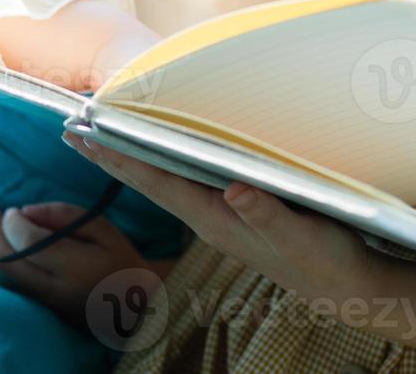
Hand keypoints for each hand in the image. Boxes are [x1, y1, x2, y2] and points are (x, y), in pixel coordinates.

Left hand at [0, 199, 175, 327]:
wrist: (132, 302)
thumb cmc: (119, 257)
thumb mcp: (102, 227)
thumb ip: (63, 215)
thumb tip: (23, 212)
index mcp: (76, 268)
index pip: (30, 243)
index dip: (14, 222)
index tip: (13, 208)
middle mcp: (53, 289)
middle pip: (5, 263)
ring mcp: (40, 303)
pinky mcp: (33, 307)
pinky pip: (1, 284)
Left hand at [62, 132, 375, 305]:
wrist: (344, 286)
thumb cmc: (325, 260)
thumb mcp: (302, 235)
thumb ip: (268, 214)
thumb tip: (236, 188)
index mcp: (217, 220)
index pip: (159, 183)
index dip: (123, 158)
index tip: (85, 134)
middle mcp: (210, 218)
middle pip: (151, 182)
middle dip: (113, 156)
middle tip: (72, 129)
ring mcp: (222, 217)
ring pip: (167, 183)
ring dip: (135, 159)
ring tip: (105, 137)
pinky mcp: (237, 214)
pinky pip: (189, 184)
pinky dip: (168, 165)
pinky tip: (165, 155)